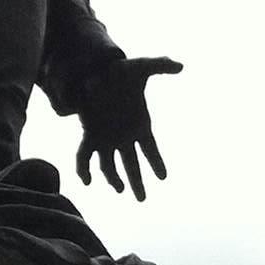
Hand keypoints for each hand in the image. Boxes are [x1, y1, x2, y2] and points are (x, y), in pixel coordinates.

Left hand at [75, 56, 182, 201]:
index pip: (151, 150)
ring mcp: (105, 138)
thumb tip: (181, 66)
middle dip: (137, 182)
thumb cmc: (121, 70)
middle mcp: (123, 137)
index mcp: (140, 125)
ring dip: (113, 179)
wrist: (95, 68)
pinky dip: (84, 169)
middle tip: (142, 199)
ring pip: (109, 165)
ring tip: (120, 189)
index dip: (157, 163)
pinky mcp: (88, 134)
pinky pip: (84, 157)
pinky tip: (87, 181)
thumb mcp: (141, 66)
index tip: (163, 177)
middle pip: (131, 165)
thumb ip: (160, 65)